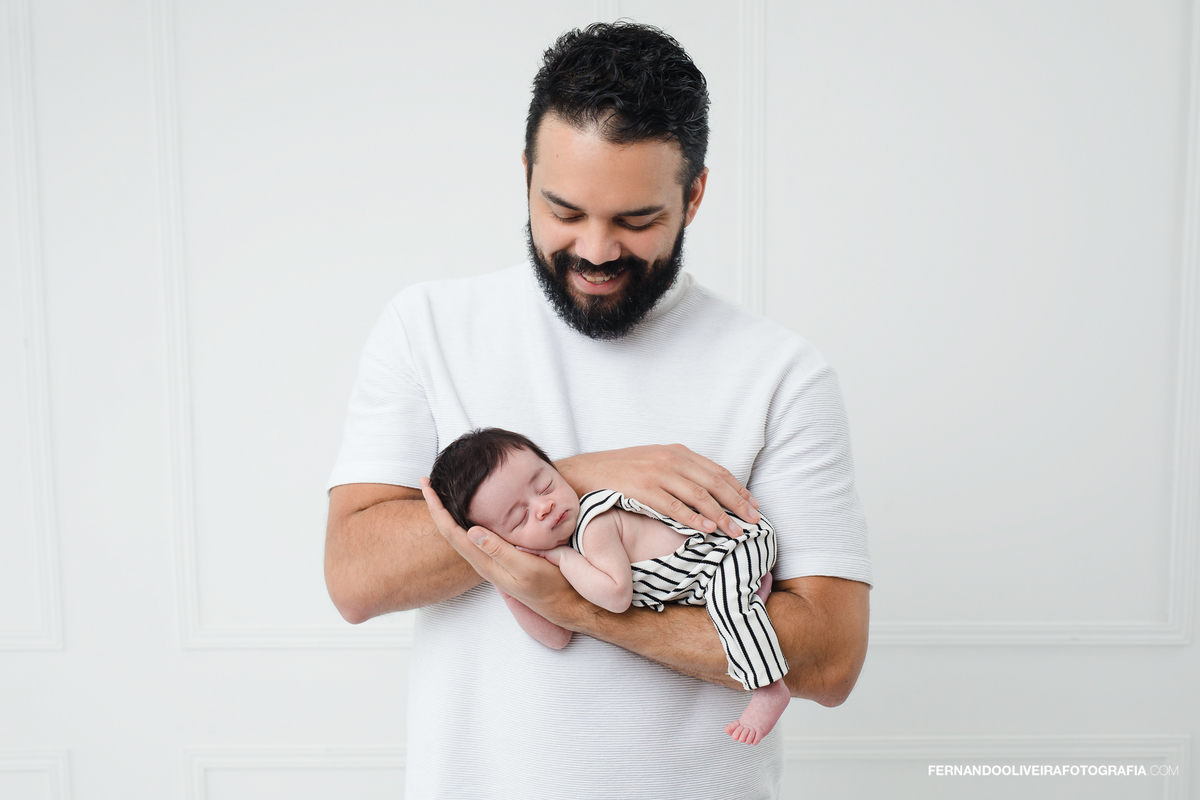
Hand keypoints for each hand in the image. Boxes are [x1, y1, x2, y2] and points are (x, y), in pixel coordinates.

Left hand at [419, 478, 581, 623]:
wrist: (565, 604)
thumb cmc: (550, 585)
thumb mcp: (526, 568)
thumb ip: (500, 551)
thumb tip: (471, 531)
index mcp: (485, 562)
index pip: (451, 532)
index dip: (437, 508)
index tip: (427, 485)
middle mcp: (482, 561)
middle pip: (449, 531)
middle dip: (436, 506)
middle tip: (425, 482)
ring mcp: (491, 560)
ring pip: (459, 533)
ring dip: (446, 513)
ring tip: (439, 493)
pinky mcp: (500, 559)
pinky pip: (473, 537)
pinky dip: (463, 519)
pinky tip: (466, 513)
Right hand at [556, 444, 759, 538]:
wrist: (584, 473)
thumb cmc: (619, 472)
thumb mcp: (652, 463)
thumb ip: (677, 471)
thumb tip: (705, 491)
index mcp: (675, 452)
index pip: (716, 471)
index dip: (738, 488)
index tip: (754, 504)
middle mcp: (669, 459)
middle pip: (713, 483)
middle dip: (737, 502)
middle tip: (754, 520)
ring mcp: (656, 474)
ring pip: (698, 496)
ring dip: (721, 515)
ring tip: (735, 531)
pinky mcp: (643, 490)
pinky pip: (674, 507)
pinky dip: (694, 519)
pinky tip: (707, 530)